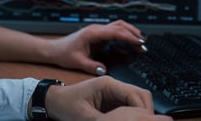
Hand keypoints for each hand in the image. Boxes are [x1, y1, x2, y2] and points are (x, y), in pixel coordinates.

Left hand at [46, 20, 145, 74]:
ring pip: (118, 27)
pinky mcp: (98, 36)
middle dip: (133, 33)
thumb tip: (103, 70)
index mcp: (93, 33)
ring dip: (130, 33)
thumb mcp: (77, 62)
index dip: (128, 36)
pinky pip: (114, 34)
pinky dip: (124, 37)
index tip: (139, 42)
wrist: (54, 49)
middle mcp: (97, 29)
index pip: (115, 31)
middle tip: (144, 43)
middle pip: (120, 25)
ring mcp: (98, 31)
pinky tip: (130, 46)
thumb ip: (91, 66)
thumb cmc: (64, 53)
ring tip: (141, 43)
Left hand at [47, 76, 169, 120]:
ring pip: (137, 100)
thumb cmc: (65, 103)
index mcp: (108, 83)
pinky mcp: (112, 100)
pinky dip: (133, 115)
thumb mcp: (83, 116)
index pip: (136, 94)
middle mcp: (114, 85)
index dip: (144, 110)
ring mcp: (114, 92)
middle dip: (146, 111)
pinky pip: (129, 105)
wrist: (54, 100)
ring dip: (141, 113)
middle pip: (141, 95)